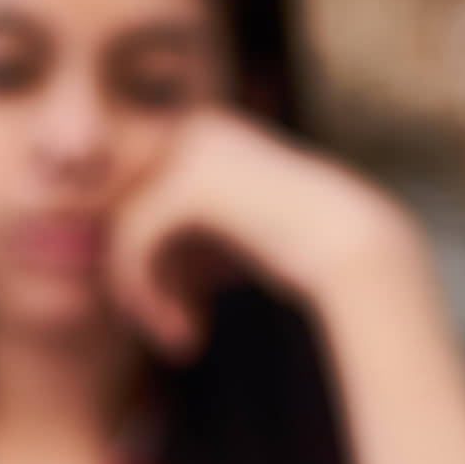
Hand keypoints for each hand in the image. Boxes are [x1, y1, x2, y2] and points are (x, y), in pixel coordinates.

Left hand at [105, 107, 421, 359]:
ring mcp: (189, 149)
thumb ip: (175, 230)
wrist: (358, 249)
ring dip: (139, 295)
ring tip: (175, 336)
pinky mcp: (189, 184)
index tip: (164, 310)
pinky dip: (147, 296)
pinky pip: (134, 244)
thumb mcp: (225, 234)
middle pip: (121, 211)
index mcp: (201, 129)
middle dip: (131, 278)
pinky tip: (183, 331)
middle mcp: (191, 127)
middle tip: (163, 328)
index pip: (134, 195)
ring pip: (121, 230)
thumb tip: (106, 249)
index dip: (137, 259)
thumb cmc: (301, 246)